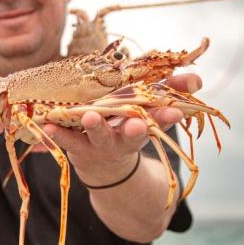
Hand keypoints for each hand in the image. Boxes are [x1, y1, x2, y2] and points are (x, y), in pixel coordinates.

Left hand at [43, 73, 201, 185]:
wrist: (105, 166)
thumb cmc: (130, 127)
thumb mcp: (153, 114)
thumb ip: (172, 94)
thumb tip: (195, 78)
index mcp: (144, 128)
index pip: (160, 120)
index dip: (168, 115)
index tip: (175, 111)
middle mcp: (123, 138)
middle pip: (130, 135)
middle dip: (134, 130)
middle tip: (137, 123)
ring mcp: (99, 143)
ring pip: (99, 136)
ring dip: (96, 127)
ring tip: (90, 116)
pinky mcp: (77, 145)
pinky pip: (66, 139)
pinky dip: (57, 133)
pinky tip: (48, 124)